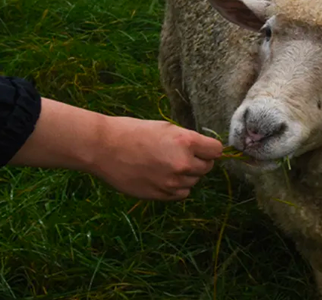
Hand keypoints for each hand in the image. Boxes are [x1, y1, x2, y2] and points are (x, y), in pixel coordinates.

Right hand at [8, 98, 222, 200]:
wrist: (105, 148)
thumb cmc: (134, 132)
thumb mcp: (166, 128)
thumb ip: (187, 140)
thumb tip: (205, 150)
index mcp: (186, 142)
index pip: (216, 151)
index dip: (210, 149)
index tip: (205, 148)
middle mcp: (182, 163)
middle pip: (207, 168)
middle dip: (199, 161)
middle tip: (183, 155)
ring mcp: (171, 182)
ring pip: (194, 181)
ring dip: (187, 175)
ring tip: (167, 164)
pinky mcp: (160, 195)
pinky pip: (181, 193)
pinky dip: (176, 186)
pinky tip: (162, 176)